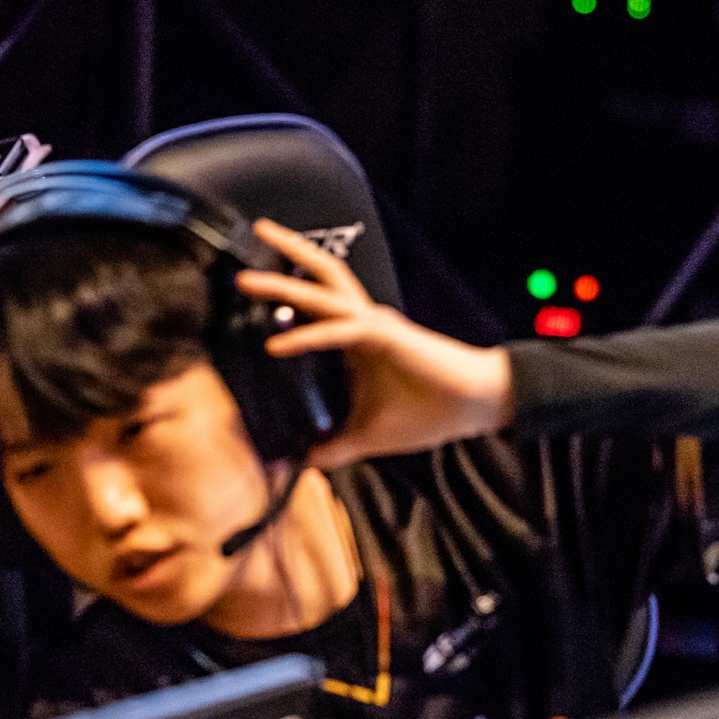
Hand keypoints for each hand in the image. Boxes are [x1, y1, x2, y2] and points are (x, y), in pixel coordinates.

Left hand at [235, 218, 512, 469]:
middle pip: (317, 280)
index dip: (284, 296)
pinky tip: (275, 346)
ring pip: (323, 292)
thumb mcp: (368, 437)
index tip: (245, 297)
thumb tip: (303, 464)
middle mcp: (363, 323)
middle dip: (281, 262)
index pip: (316, 306)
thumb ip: (334, 448)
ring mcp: (374, 326)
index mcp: (357, 339)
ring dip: (284, 283)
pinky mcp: (386, 338)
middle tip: (244, 254)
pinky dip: (306, 337)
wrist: (474, 405)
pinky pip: (338, 332)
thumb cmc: (429, 413)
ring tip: (247, 278)